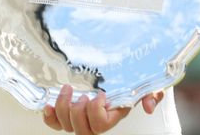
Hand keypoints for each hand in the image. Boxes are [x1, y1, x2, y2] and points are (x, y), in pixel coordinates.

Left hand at [43, 85, 163, 134]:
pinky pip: (55, 123)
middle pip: (82, 130)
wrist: (120, 70)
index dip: (96, 112)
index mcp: (113, 114)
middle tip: (82, 94)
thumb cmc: (131, 79)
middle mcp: (96, 119)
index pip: (101, 125)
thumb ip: (152, 95)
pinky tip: (48, 105)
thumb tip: (148, 107)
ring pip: (67, 126)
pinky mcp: (68, 111)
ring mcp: (81, 117)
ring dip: (63, 108)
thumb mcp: (147, 84)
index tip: (101, 94)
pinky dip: (50, 116)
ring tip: (68, 90)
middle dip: (78, 112)